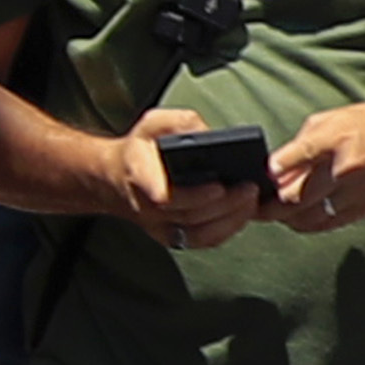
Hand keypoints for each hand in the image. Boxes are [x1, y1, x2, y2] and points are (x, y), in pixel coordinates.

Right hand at [114, 120, 278, 249]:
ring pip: (197, 232)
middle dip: (225, 202)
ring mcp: (156, 225)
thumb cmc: (141, 147)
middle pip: (190, 212)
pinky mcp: (167, 237)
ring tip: (251, 200)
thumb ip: (179, 122)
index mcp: (140, 173)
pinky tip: (242, 215)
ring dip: (230, 219)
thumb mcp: (153, 124)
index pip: (161, 191)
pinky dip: (225, 231)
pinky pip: (199, 241)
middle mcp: (146, 205)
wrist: (113, 179)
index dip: (190, 194)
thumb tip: (208, 133)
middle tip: (250, 188)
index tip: (218, 186)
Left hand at [263, 95, 364, 230]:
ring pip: (308, 216)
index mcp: (335, 138)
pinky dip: (307, 224)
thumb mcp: (332, 120)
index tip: (261, 179)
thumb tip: (275, 170)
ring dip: (286, 218)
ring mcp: (356, 191)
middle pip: (295, 196)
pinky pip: (327, 224)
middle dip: (270, 205)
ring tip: (275, 214)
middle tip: (255, 205)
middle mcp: (345, 167)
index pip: (293, 159)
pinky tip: (297, 219)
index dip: (271, 173)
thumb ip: (301, 145)